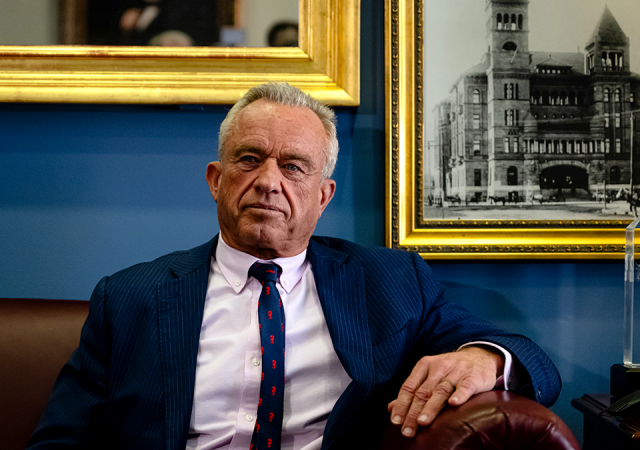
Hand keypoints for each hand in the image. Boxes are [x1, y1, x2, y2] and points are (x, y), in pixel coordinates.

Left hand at [387, 346, 503, 436]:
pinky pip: (465, 387)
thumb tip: (391, 408)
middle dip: (413, 412)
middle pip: (423, 392)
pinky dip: (459, 395)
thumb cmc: (450, 370)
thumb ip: (412, 391)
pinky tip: (453, 404)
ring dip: (431, 407)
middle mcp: (439, 367)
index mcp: (424, 366)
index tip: (395, 421)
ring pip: (441, 390)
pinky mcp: (473, 377)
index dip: (401, 404)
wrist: (480, 357)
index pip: (409, 387)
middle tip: (407, 430)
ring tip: (422, 422)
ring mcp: (456, 372)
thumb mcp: (429, 375)